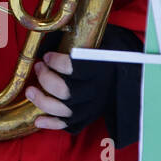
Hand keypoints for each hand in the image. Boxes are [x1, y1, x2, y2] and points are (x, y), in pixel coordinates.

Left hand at [27, 31, 142, 141]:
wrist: (130, 77)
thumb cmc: (108, 56)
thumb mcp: (99, 44)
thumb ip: (78, 44)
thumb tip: (51, 36)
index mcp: (99, 69)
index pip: (73, 68)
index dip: (56, 62)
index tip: (47, 56)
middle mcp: (95, 91)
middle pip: (64, 91)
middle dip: (45, 78)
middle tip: (39, 67)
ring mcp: (91, 107)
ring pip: (62, 109)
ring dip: (42, 100)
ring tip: (30, 90)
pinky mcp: (87, 118)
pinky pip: (68, 124)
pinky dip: (51, 123)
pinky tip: (38, 120)